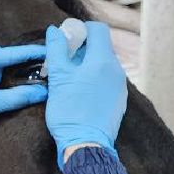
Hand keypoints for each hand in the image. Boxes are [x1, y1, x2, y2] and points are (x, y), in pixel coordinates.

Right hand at [43, 20, 125, 166]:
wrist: (86, 145)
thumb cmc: (70, 111)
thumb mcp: (58, 78)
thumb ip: (56, 51)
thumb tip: (54, 30)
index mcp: (102, 61)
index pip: (98, 29)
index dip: (81, 29)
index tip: (67, 39)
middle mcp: (116, 70)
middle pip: (101, 47)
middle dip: (82, 48)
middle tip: (63, 60)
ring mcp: (120, 86)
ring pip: (104, 64)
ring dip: (87, 64)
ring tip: (70, 78)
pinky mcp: (119, 100)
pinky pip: (107, 80)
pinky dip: (95, 79)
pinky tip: (80, 92)